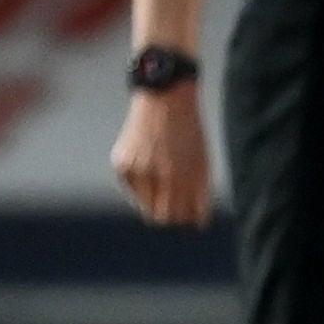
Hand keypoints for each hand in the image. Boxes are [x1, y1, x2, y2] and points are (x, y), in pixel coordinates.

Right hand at [109, 85, 211, 225]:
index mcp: (181, 175)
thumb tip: (198, 223)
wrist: (164, 100)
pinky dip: (141, 185)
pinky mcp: (121, 164)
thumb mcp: (202, 161)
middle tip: (177, 205)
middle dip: (171, 215)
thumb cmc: (189, 132)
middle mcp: (157, 175)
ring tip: (165, 179)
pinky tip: (150, 167)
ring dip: (156, 200)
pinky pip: (132, 189)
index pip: (179, 216)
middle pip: (160, 217)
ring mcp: (136, 169)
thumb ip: (200, 193)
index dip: (186, 219)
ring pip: (144, 206)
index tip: (190, 215)